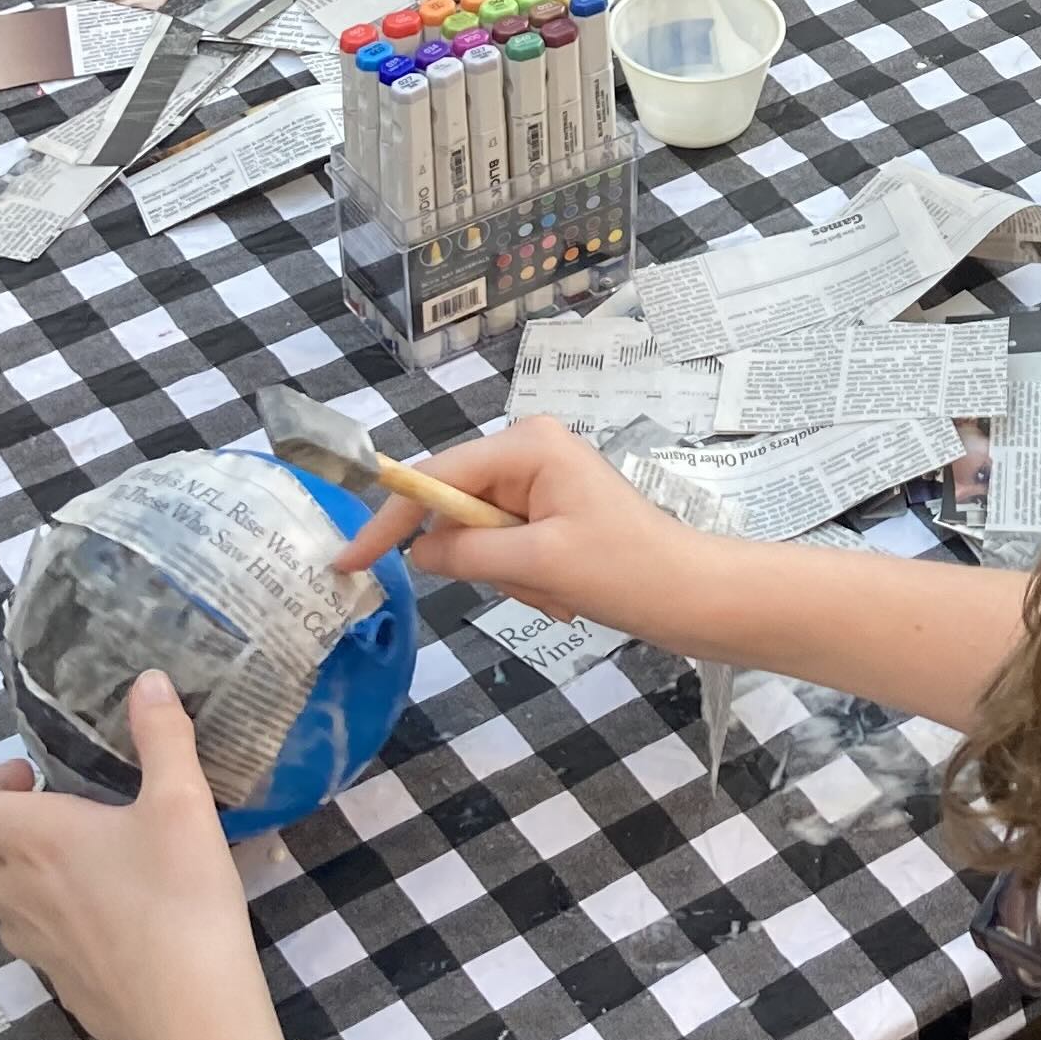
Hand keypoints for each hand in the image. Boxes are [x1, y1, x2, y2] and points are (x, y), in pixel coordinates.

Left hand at [0, 676, 269, 1039]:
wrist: (192, 1015)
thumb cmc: (182, 898)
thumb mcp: (184, 803)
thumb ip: (164, 738)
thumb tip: (148, 680)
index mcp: (37, 841)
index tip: (35, 780)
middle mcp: (21, 895)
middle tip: (55, 827)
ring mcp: (38, 950)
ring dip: (22, 888)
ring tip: (85, 874)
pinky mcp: (65, 990)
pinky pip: (39, 951)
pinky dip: (58, 931)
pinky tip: (117, 926)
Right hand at [339, 414, 699, 631]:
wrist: (691, 594)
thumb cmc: (626, 570)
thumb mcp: (537, 564)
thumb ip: (467, 553)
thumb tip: (420, 551)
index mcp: (527, 445)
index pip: (435, 477)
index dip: (390, 519)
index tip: (348, 561)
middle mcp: (530, 450)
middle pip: (456, 508)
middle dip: (481, 560)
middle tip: (531, 585)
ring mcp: (541, 480)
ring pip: (479, 537)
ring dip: (509, 577)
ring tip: (557, 592)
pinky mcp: (551, 510)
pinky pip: (507, 548)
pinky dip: (524, 580)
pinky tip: (564, 594)